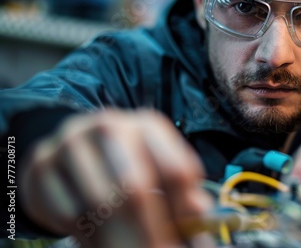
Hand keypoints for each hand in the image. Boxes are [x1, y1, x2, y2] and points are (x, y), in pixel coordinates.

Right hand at [18, 109, 214, 247]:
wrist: (71, 148)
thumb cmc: (126, 162)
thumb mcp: (158, 168)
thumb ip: (182, 190)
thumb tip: (199, 210)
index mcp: (148, 124)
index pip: (176, 169)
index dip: (183, 210)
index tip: (185, 232)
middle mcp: (111, 124)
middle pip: (136, 187)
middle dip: (148, 230)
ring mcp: (72, 140)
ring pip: (100, 203)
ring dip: (115, 235)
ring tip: (125, 245)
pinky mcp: (43, 161)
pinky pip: (68, 211)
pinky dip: (85, 232)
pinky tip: (95, 233)